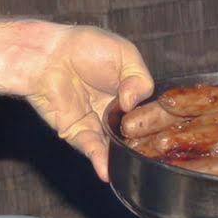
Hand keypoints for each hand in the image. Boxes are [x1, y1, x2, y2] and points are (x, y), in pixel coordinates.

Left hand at [22, 23, 152, 179]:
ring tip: (134, 169)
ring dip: (123, 158)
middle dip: (144, 146)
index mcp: (131, 94)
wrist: (48, 53)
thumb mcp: (125, 55)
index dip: (158, 122)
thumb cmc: (85, 46)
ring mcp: (97, 125)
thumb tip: (133, 104)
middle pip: (136, 135)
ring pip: (115, 147)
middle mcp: (116, 114)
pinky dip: (100, 160)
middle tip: (154, 152)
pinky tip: (107, 170)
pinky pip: (91, 149)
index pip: (151, 114)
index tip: (169, 129)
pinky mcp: (77, 132)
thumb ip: (139, 79)